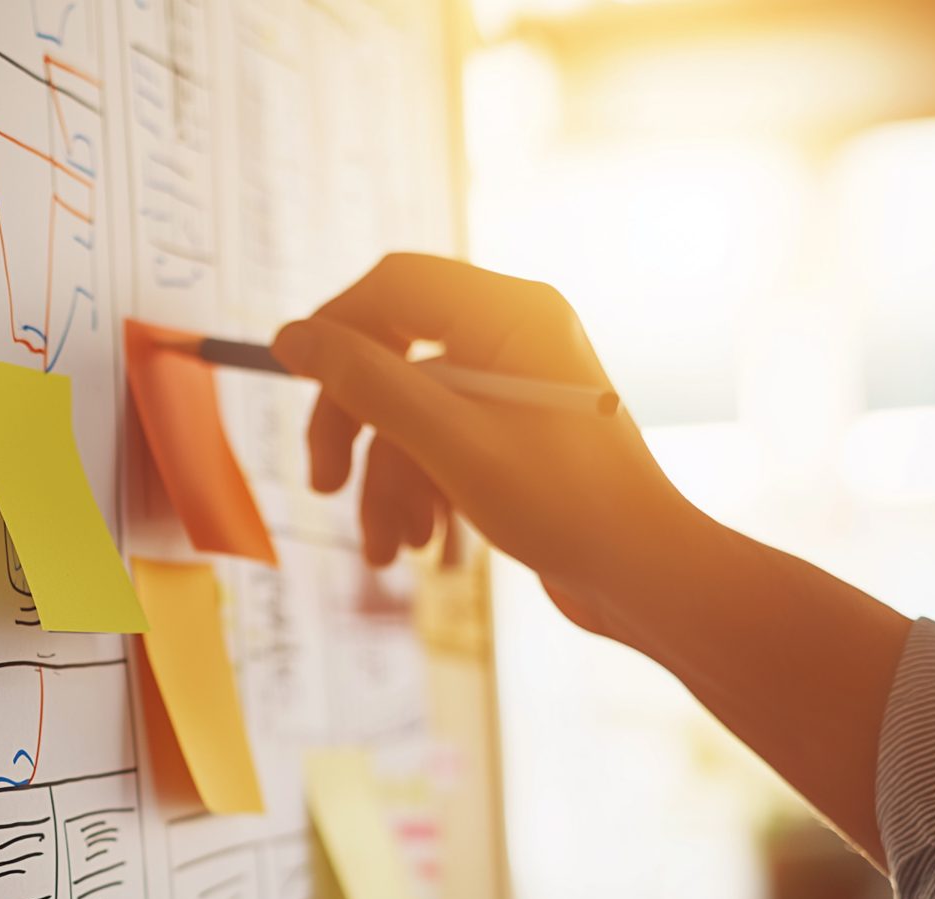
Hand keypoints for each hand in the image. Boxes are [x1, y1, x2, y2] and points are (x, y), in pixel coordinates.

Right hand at [271, 254, 699, 635]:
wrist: (644, 577)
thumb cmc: (564, 505)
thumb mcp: (446, 441)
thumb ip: (363, 382)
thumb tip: (291, 336)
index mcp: (512, 312)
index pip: (394, 286)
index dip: (335, 328)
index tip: (290, 378)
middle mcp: (515, 335)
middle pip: (393, 354)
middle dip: (354, 427)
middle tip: (321, 484)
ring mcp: (514, 385)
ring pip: (410, 413)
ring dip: (386, 483)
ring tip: (387, 550)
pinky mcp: (513, 432)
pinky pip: (439, 443)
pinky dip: (418, 492)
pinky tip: (417, 546)